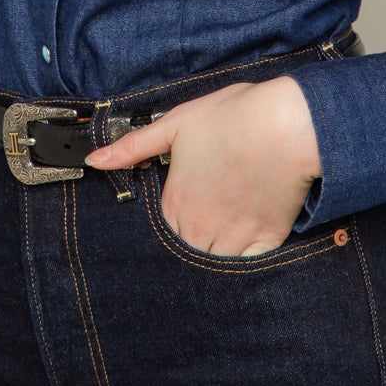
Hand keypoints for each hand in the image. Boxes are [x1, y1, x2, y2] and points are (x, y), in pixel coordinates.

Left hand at [85, 74, 320, 254]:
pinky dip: (244, 264)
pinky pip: (246, 269)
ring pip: (211, 264)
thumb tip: (95, 160)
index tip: (187, 209)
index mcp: (174, 201)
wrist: (290, 123)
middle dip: (191, 240)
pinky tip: (247, 247)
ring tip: (225, 232)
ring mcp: (232, 237)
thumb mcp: (177, 122)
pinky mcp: (265, 241)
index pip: (160, 232)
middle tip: (207, 222)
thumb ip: (133, 146)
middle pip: (184, 252)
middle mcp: (198, 226)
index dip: (173, 221)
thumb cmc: (237, 116)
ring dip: (213, 254)